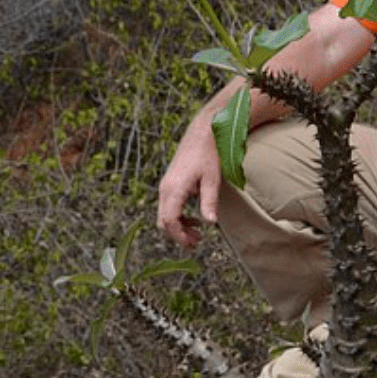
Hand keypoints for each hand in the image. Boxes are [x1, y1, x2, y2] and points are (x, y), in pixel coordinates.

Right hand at [156, 105, 223, 248]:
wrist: (203, 133)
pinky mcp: (169, 183)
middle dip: (178, 235)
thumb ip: (209, 202)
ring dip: (178, 226)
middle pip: (163, 221)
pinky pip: (168, 206)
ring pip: (164, 214)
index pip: (169, 221)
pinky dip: (178, 216)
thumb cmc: (209, 154)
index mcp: (174, 189)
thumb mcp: (212, 180)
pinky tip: (193, 218)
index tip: (193, 244)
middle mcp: (165, 188)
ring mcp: (165, 185)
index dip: (179, 236)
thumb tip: (210, 222)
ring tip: (197, 234)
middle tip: (196, 242)